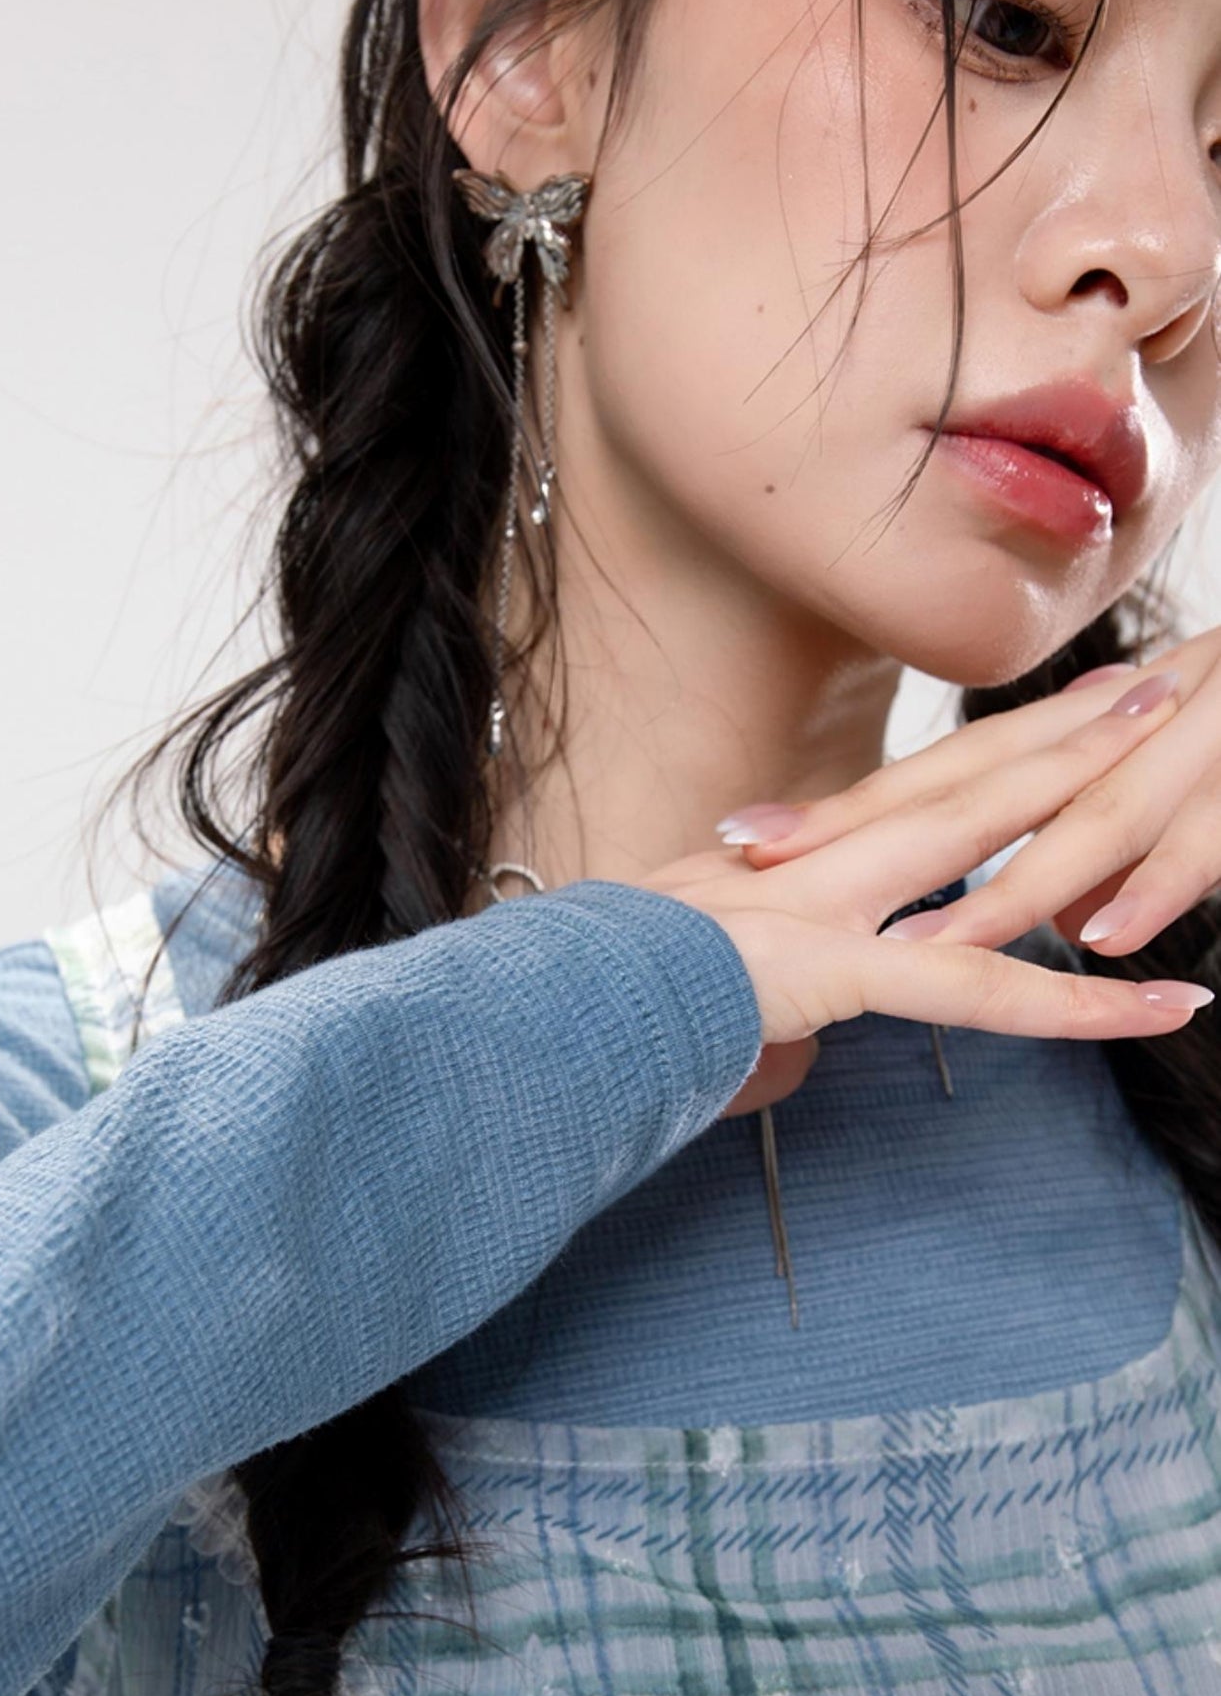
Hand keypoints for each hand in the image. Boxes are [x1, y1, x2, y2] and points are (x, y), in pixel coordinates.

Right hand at [634, 656, 1214, 1119]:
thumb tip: (785, 1013)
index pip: (920, 782)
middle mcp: (821, 860)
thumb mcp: (690, 970)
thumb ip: (755, 973)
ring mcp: (827, 905)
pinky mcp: (831, 971)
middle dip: (1069, 726)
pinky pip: (979, 992)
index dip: (1004, 739)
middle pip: (966, 776)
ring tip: (1184, 761)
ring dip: (1090, 800)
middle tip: (1165, 680)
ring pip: (982, 840)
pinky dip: (1079, 1006)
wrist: (539, 1015)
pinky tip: (1165, 1007)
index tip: (1077, 702)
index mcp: (792, 856)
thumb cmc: (596, 1000)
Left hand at [733, 628, 1220, 960]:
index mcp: (1094, 724)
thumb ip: (1118, 834)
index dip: (844, 810)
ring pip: (1097, 818)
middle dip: (870, 831)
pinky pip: (1217, 831)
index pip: (950, 773)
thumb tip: (1067, 910)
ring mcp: (1208, 741)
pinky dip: (1163, 882)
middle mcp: (1131, 723)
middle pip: (984, 781)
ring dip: (1010, 889)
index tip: (742, 839)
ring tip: (928, 946)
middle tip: (765, 871)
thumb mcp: (1183, 769)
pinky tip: (1104, 941)